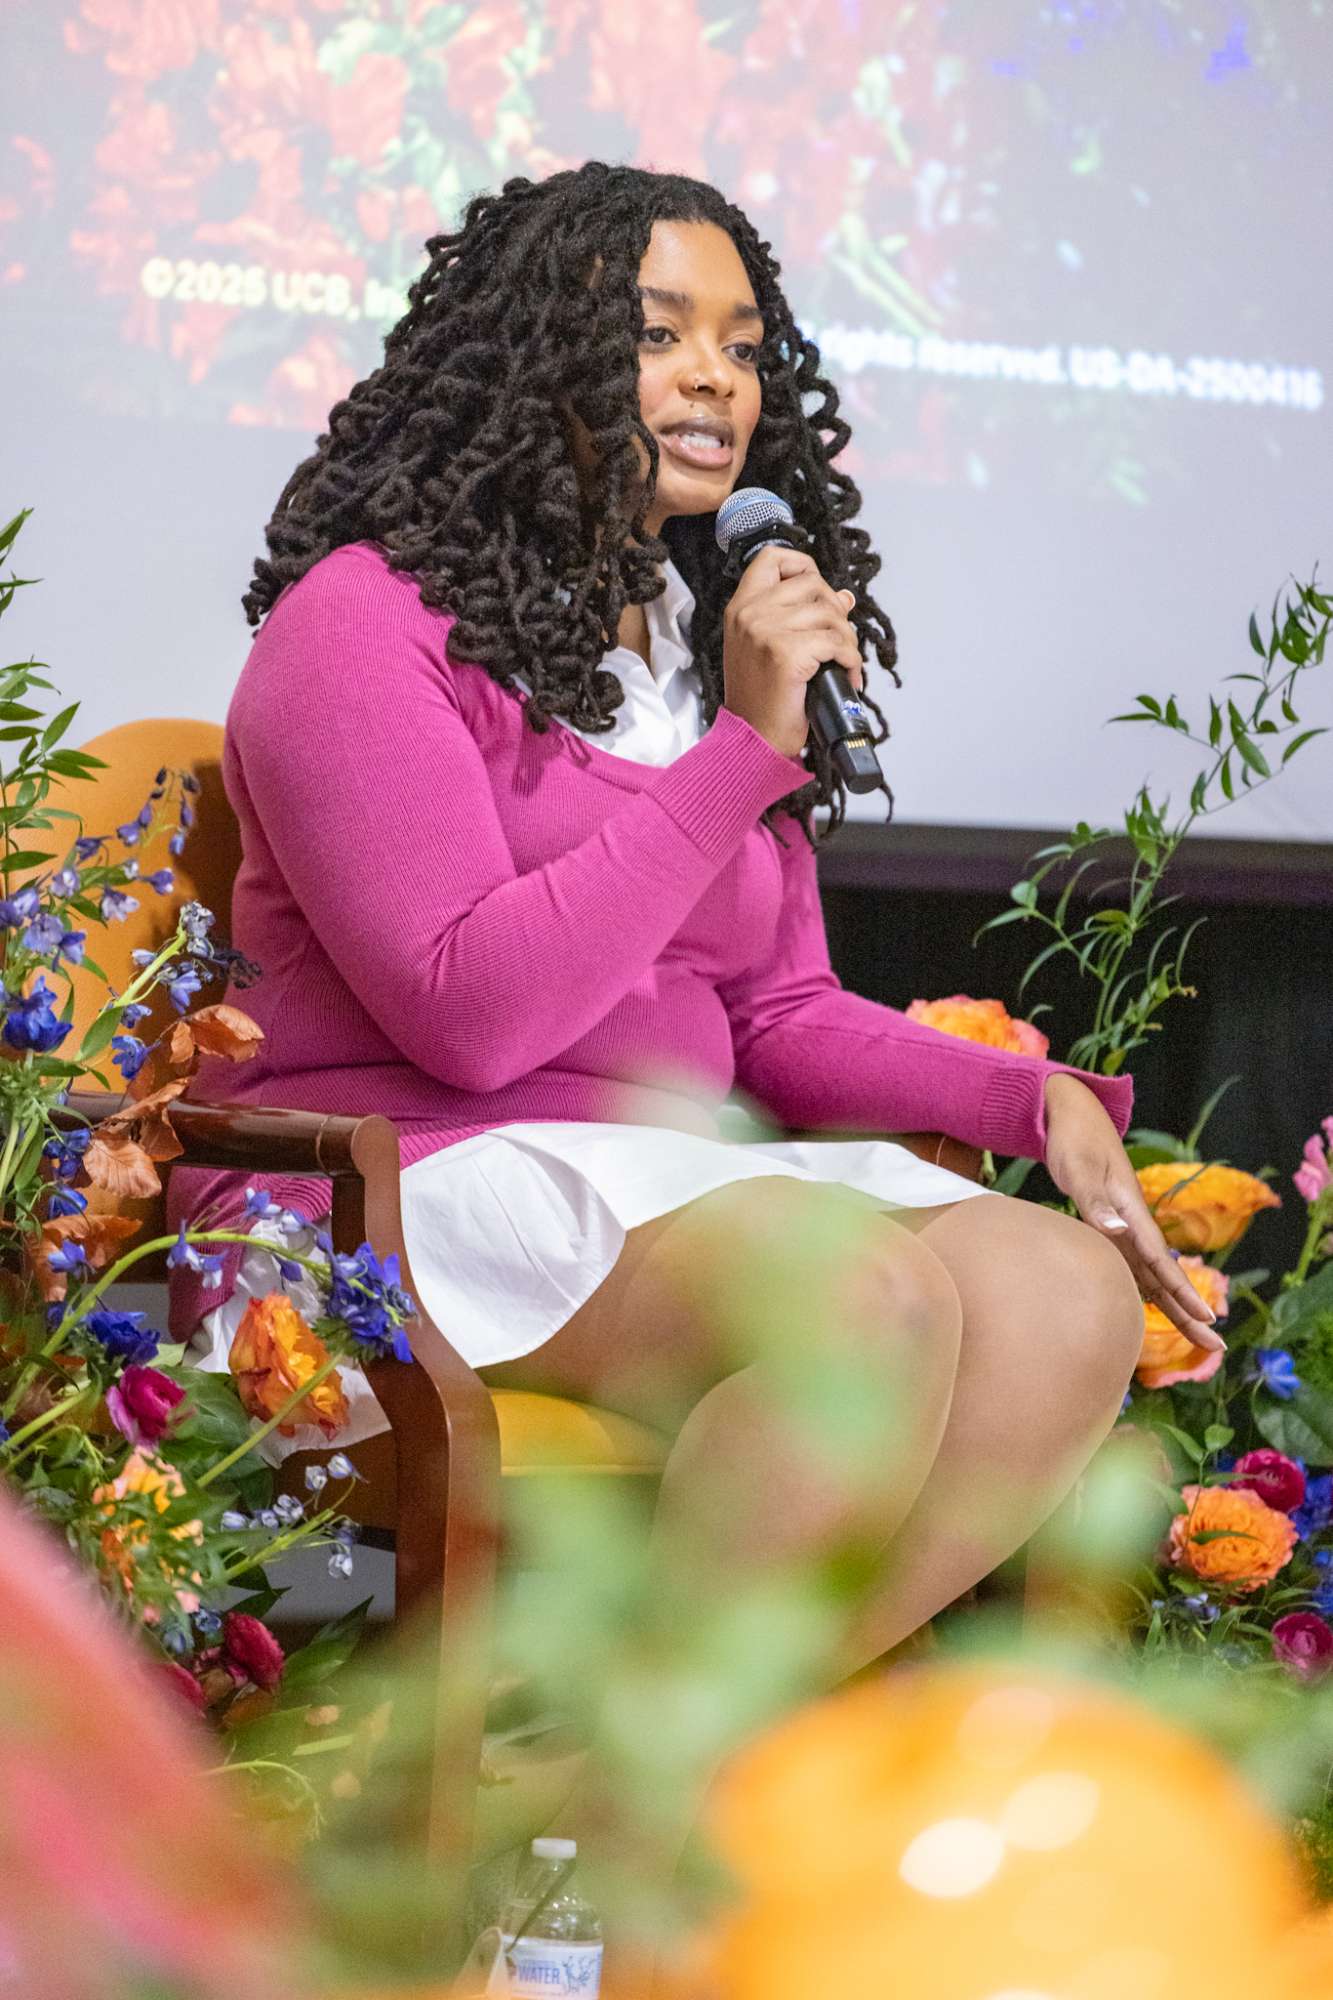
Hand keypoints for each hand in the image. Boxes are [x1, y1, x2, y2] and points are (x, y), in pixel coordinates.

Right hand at [721, 545, 862, 759]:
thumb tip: (843, 597)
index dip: (803, 566)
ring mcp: (766, 631)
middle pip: (813, 584)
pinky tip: (846, 675)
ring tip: (842, 662)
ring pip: (831, 614)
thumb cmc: (760, 699)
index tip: (818, 590)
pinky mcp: (787, 654)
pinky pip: (837, 643)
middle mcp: (750, 614)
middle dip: (836, 612)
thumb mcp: (770, 648)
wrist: (753, 739)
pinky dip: (851, 661)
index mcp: (741, 608)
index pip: (773, 558)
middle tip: (837, 640)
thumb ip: (799, 617)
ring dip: (847, 640)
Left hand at [1042, 1073, 1225, 1350]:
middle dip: (1189, 1311)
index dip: (1182, 1291)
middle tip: (1216, 1348)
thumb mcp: (1080, 1168)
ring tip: (1198, 1338)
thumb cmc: (1074, 1140)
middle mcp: (1133, 1223)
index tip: (1206, 1318)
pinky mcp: (1110, 1225)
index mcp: (1132, 1210)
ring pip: (1152, 1275)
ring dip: (1173, 1306)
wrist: (1071, 1115)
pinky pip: (1133, 1266)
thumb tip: (1118, 1231)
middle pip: (1165, 1275)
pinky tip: (1152, 1309)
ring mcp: (1124, 1226)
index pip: (1160, 1259)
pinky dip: (1146, 1290)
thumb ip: (1096, 1201)